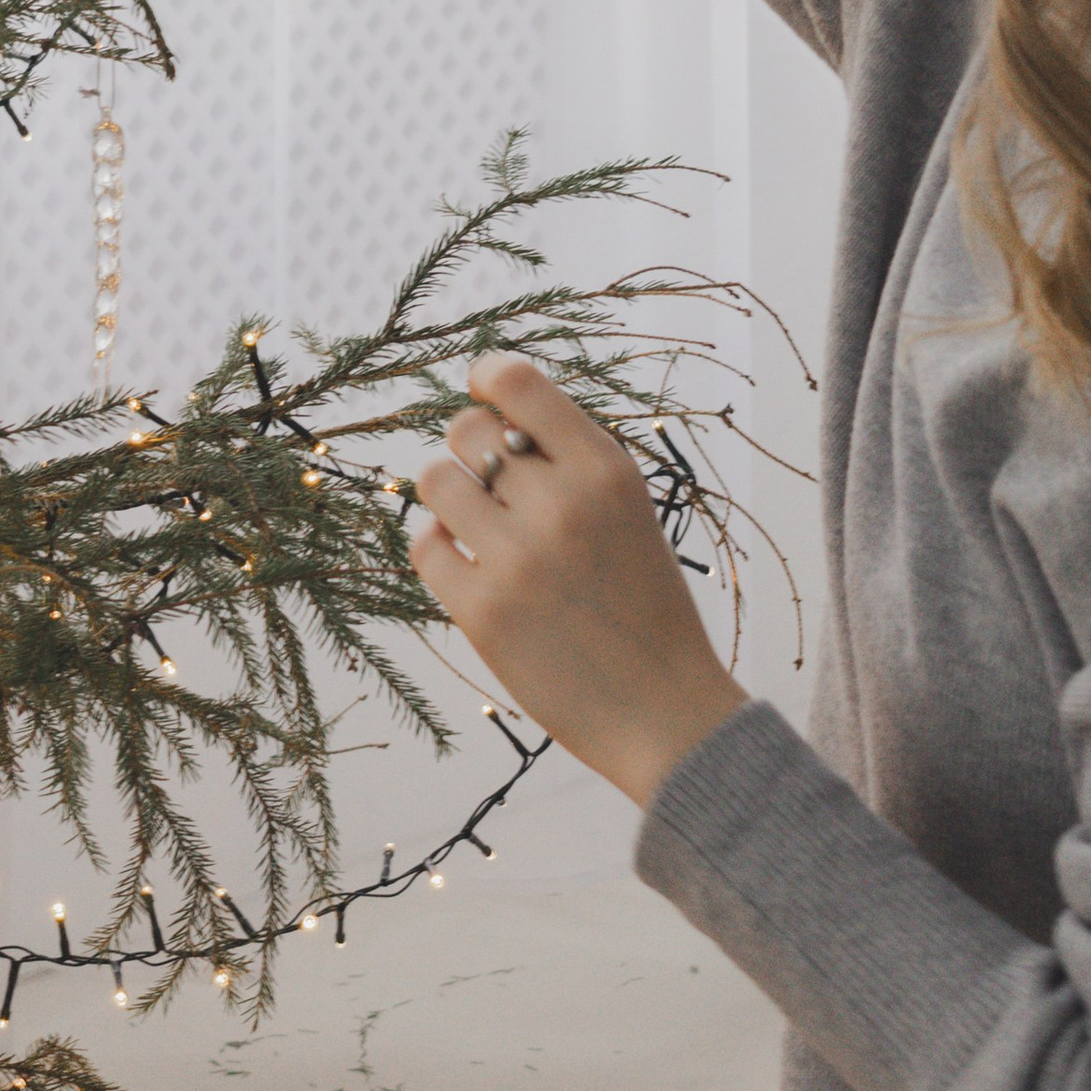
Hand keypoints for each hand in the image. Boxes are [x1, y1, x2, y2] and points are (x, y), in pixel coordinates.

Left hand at [410, 359, 749, 811]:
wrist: (664, 713)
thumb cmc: (644, 606)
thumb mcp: (629, 512)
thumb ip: (569, 462)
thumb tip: (487, 413)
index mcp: (606, 470)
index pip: (517, 381)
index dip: (486, 377)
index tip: (482, 392)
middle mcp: (560, 504)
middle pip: (465, 429)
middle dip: (470, 450)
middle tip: (492, 487)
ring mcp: (516, 559)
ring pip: (435, 480)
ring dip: (450, 496)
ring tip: (478, 526)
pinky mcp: (481, 613)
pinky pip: (426, 547)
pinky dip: (442, 552)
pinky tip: (472, 569)